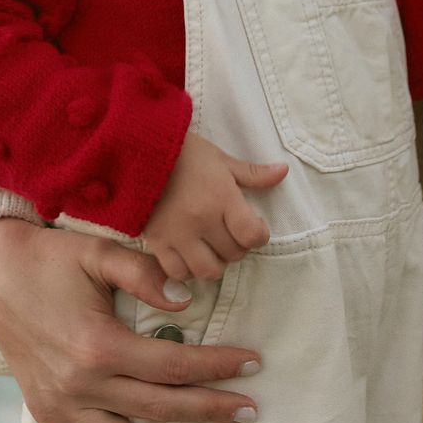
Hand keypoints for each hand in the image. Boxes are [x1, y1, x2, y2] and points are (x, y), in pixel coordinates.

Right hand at [0, 218, 263, 422]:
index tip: (252, 364)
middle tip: (250, 410)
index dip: (217, 366)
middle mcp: (83, 384)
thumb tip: (187, 299)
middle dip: (211, 409)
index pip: (175, 364)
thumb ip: (144, 273)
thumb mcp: (99, 252)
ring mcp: (63, 404)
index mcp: (100, 345)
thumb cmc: (52, 258)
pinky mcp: (47, 412)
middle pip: (161, 407)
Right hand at [143, 132, 288, 281]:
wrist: (139, 150)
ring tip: (211, 246)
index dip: (258, 234)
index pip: (252, 235)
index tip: (253, 225)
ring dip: (215, 262)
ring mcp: (178, 233)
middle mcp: (202, 219)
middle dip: (237, 246)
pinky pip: (178, 272)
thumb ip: (253, 173)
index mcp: (222, 197)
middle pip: (233, 254)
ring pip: (208, 270)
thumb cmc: (184, 153)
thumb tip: (283, 171)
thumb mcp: (221, 159)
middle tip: (230, 232)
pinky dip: (188, 269)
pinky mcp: (157, 242)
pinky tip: (190, 254)